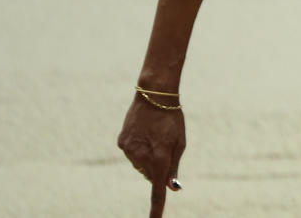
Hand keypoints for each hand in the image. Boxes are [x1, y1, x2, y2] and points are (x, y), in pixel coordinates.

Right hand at [118, 93, 185, 216]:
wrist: (154, 94)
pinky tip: (142, 132)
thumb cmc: (172, 119)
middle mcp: (142, 158)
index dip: (157, 209)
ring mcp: (129, 151)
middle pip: (150, 175)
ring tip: (152, 135)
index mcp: (160, 159)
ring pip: (139, 165)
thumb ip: (173, 167)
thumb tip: (171, 188)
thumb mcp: (179, 143)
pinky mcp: (121, 143)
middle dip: (156, 167)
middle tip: (163, 145)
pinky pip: (131, 153)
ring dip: (146, 156)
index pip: (157, 191)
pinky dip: (136, 148)